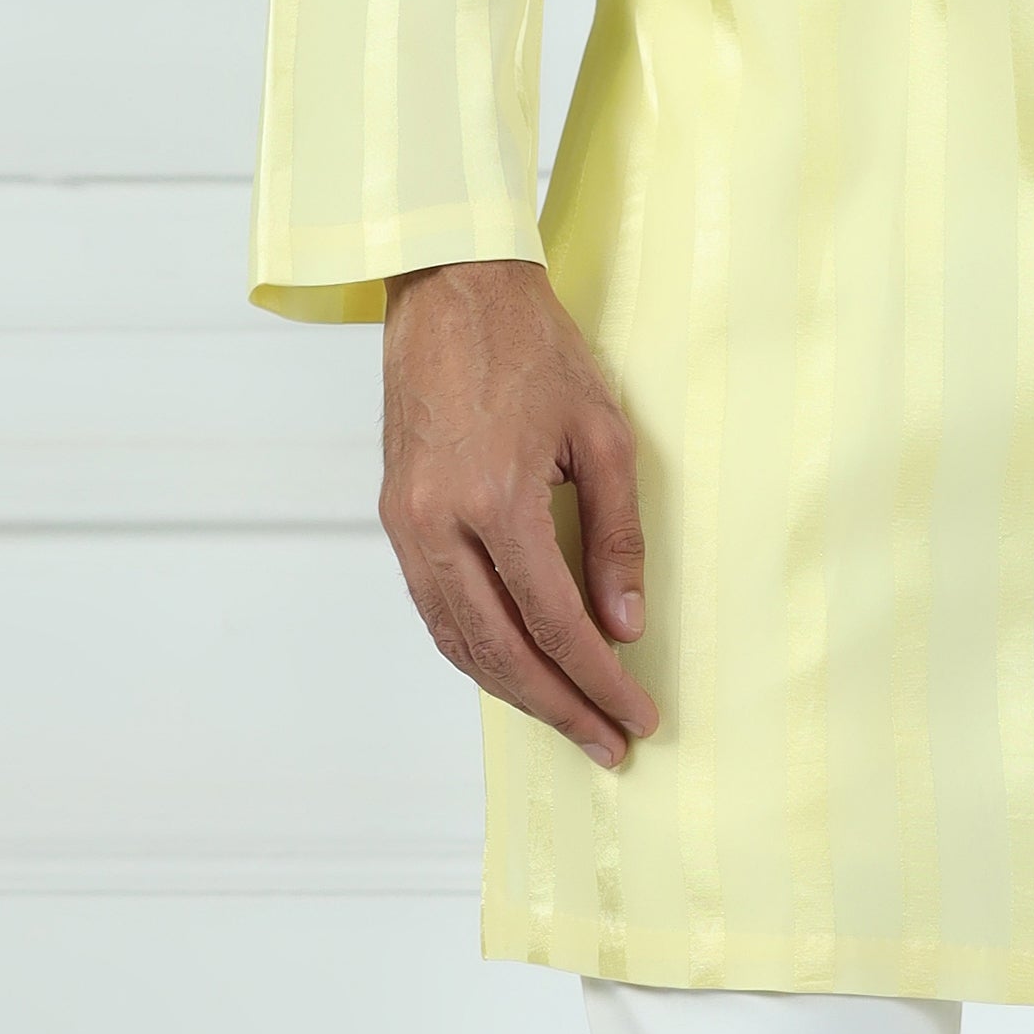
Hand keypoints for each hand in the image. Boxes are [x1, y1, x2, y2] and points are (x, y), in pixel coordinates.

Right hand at [378, 259, 657, 773]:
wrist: (451, 289)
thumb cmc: (536, 349)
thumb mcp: (604, 434)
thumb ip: (616, 535)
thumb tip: (623, 625)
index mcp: (497, 498)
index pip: (554, 622)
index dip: (599, 680)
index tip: (638, 716)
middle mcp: (439, 522)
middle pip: (501, 650)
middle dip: (559, 706)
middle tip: (608, 743)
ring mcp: (407, 523)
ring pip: (458, 641)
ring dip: (515, 692)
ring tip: (569, 720)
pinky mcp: (395, 516)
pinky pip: (434, 609)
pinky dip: (475, 651)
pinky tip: (515, 670)